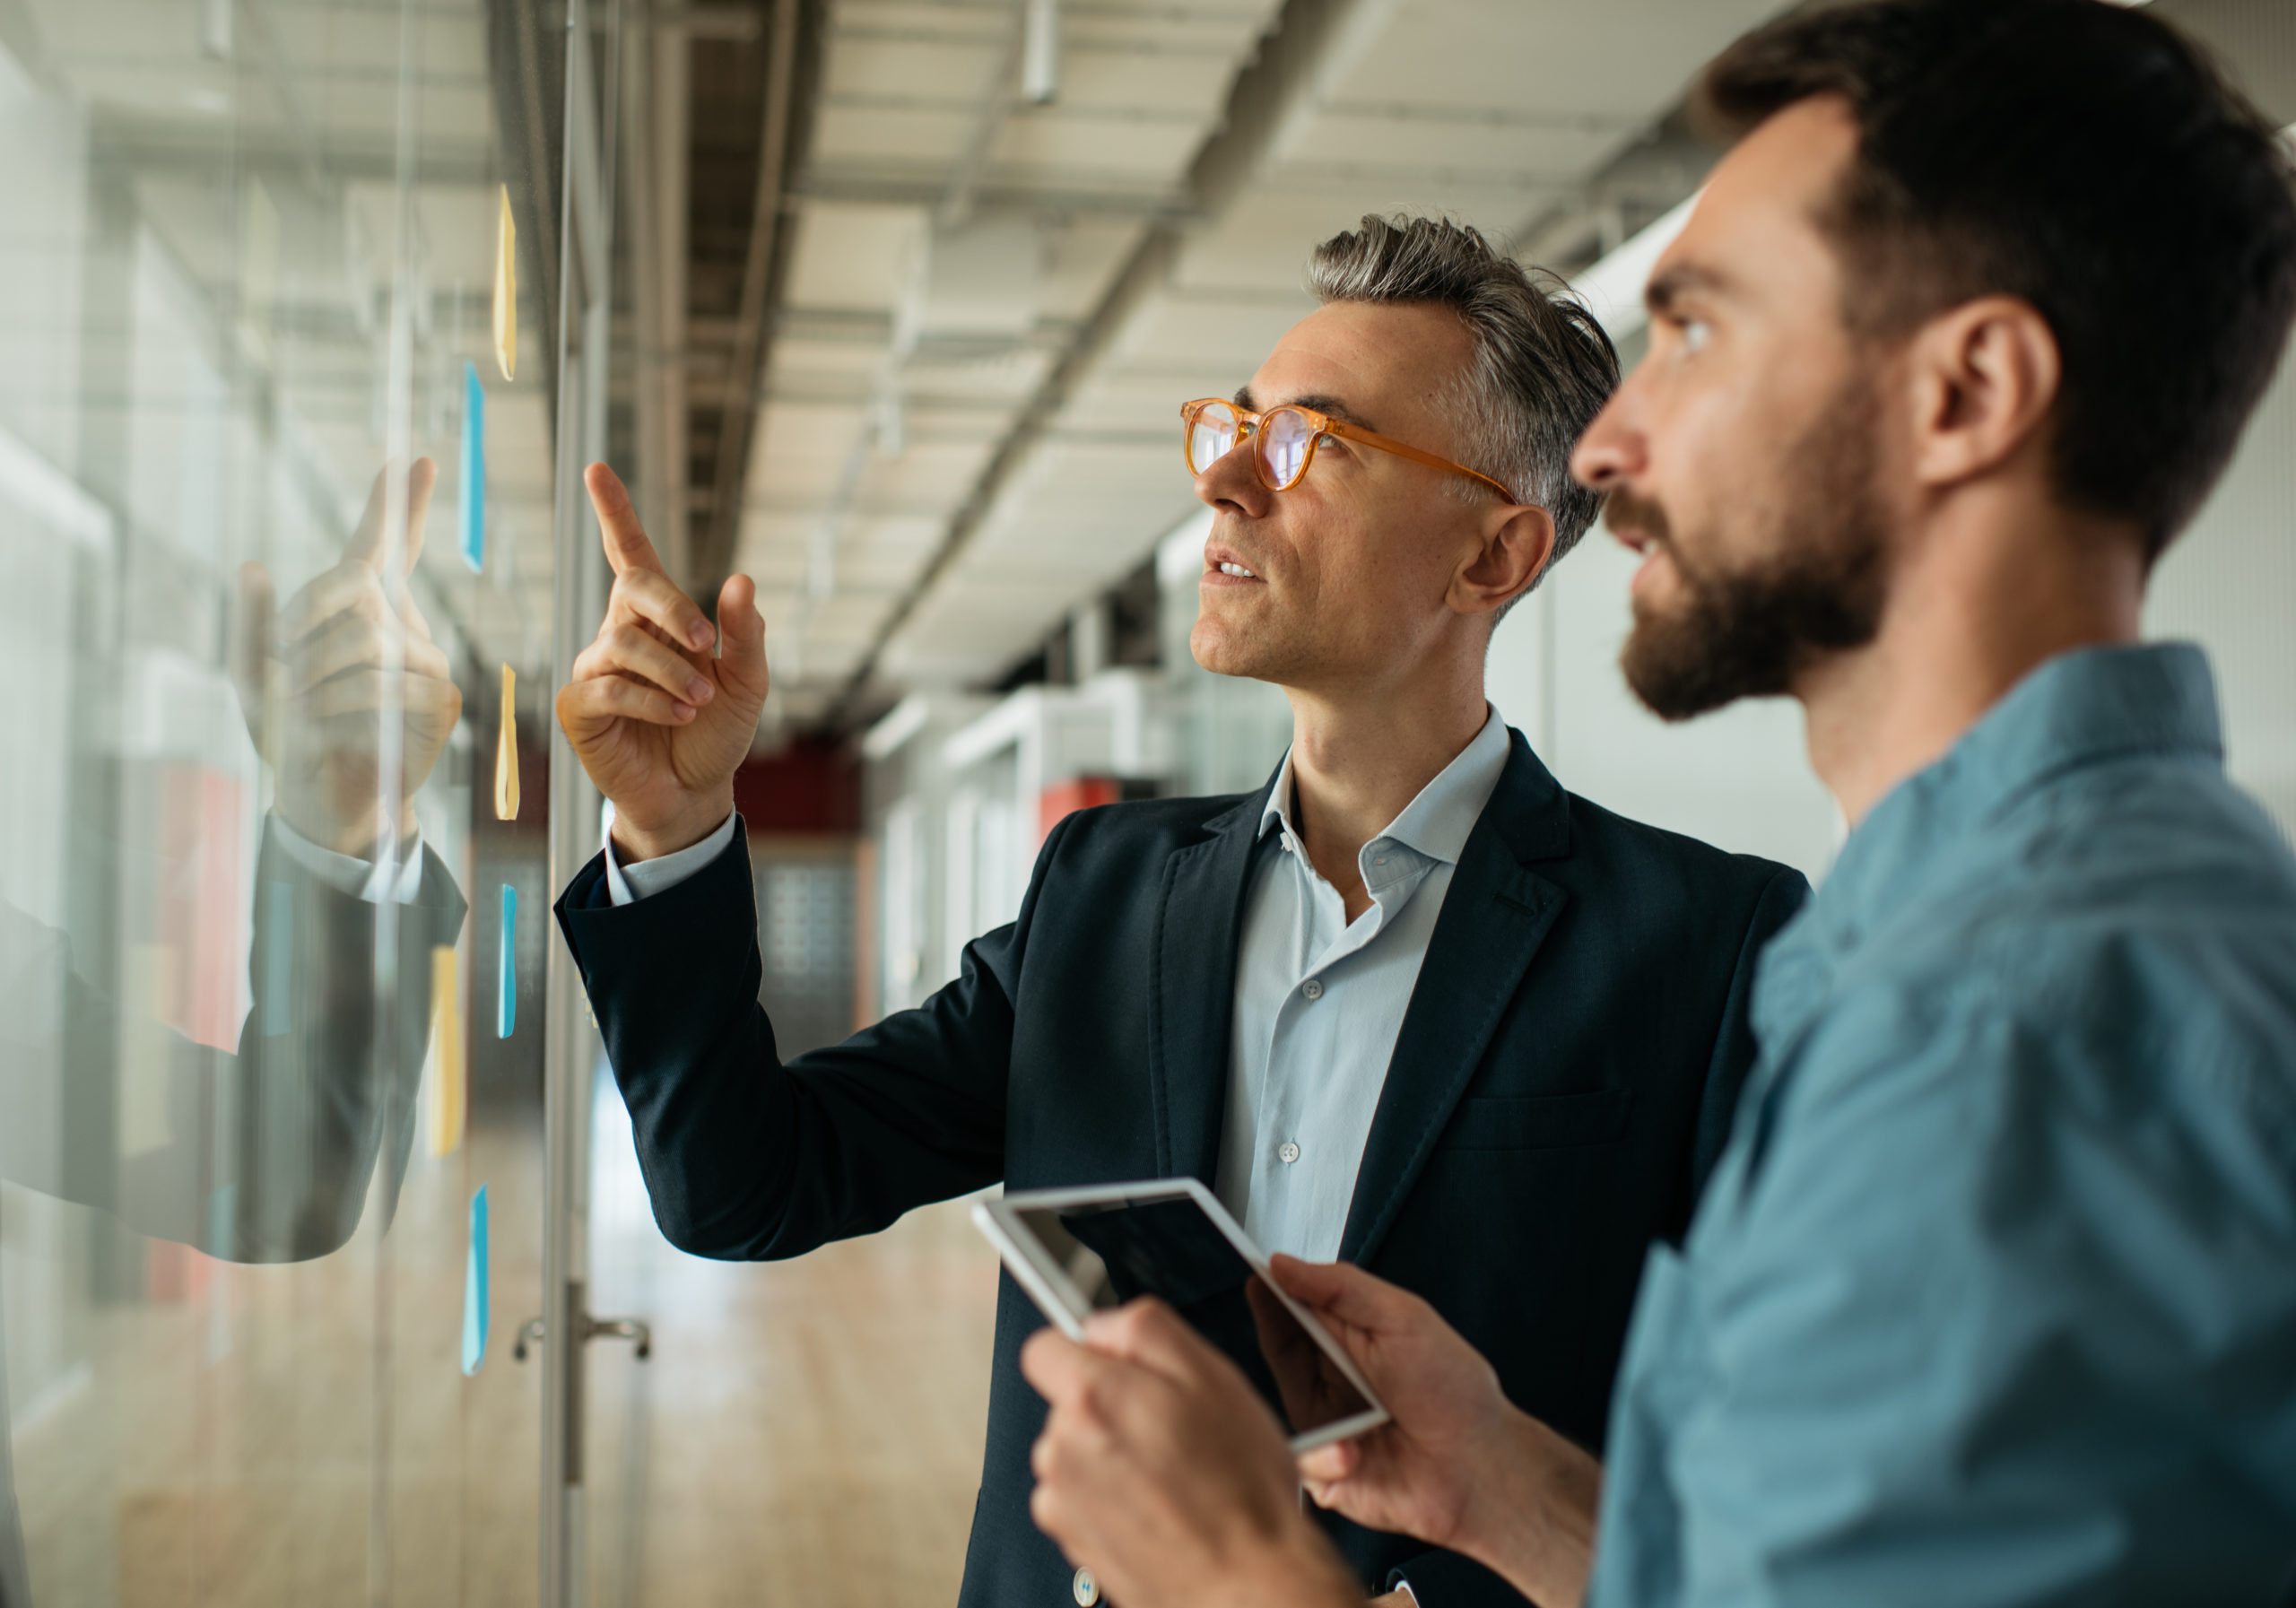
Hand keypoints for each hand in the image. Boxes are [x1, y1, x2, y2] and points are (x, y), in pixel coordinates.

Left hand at [237, 458, 461, 855]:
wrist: (322, 796)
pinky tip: (323, 724)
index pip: (384, 544)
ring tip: (293, 706)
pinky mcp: (440, 700)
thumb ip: (250, 622)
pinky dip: (341, 704)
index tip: (413, 458)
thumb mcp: (250, 673)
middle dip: (305, 620)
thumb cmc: (290, 731)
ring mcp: (426, 660)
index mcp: (362, 608)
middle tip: (277, 667)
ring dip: (315, 674)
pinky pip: (390, 683)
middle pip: (357, 587)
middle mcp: (402, 624)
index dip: (398, 502)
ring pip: (369, 639)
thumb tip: (252, 567)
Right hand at [555, 463, 768, 858]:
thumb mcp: (748, 682)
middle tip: (708, 644)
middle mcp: (620, 633)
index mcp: (658, 618)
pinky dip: (652, 700)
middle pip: (633, 588)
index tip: (596, 469)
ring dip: (672, 671)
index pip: (632, 554)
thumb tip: (741, 578)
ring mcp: (595, 670)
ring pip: (624, 644)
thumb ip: (746, 633)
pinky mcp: (579, 707)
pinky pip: (610, 687)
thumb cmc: (718, 731)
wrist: (697, 791)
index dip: (614, 513)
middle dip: (674, 608)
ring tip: (699, 700)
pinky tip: (677, 715)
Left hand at [1020, 1300, 1362, 1607]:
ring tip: (1170, 1476)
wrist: (1247, 1581)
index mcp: (1092, 1397)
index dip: (1085, 1350)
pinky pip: (1078, 1498)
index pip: (1044, 1347)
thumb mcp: (1214, 1375)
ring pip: (1074, 1451)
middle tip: (1170, 1428)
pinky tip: (1155, 1507)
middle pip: (1066, 1402)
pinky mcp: (1071, 1540)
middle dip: (1109, 1405)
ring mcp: (1063, 1499)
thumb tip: (1102, 1325)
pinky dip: (1108, 1498)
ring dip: (1109, 1455)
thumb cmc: (1240, 1490)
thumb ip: (1145, 1329)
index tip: (1116, 1367)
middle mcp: (1063, 1447)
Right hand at [1272, 1258, 1599, 1605]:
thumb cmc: (1453, 1391)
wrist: (1482, 1468)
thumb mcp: (1402, 1319)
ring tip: (1348, 1395)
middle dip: (1276, 1333)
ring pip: (1275, 1404)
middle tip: (1284, 1320)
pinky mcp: (1324, 1475)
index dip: (1272, 1291)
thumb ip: (1341, 1287)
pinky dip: (1325, 1454)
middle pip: (1279, 1349)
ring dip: (1306, 1394)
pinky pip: (1300, 1461)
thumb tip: (1281, 1263)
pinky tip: (1354, 1452)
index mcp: (1348, 1340)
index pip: (1294, 1309)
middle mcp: (1330, 1380)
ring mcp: (1325, 1428)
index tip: (1256, 1272)